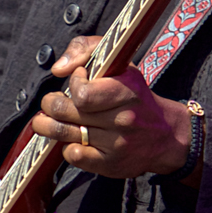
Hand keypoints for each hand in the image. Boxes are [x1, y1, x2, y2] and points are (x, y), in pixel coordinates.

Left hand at [31, 35, 197, 182]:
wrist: (167, 135)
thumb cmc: (136, 96)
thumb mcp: (121, 62)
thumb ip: (87, 48)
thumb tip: (59, 69)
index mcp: (126, 91)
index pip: (83, 93)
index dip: (73, 85)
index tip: (77, 80)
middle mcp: (123, 118)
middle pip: (65, 112)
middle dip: (50, 105)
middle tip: (50, 102)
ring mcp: (117, 143)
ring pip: (65, 134)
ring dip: (47, 126)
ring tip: (44, 121)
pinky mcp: (111, 164)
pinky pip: (75, 156)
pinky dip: (66, 148)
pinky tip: (72, 140)